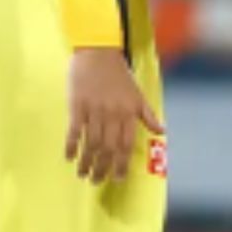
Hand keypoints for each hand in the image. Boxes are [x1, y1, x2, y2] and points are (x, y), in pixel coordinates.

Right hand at [65, 47, 162, 184]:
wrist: (98, 50)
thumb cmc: (119, 72)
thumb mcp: (137, 93)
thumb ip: (148, 114)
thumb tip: (162, 131)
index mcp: (128, 112)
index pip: (126, 145)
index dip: (121, 164)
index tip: (117, 179)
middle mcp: (112, 114)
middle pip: (108, 148)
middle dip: (103, 168)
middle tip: (97, 181)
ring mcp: (94, 110)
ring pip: (91, 143)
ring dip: (87, 161)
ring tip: (83, 174)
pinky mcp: (77, 105)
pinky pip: (75, 130)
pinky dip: (72, 145)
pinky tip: (69, 157)